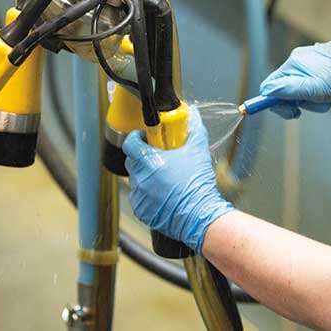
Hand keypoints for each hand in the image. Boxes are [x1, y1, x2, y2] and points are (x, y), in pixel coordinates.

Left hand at [122, 106, 233, 251]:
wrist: (200, 216)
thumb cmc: (197, 184)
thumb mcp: (198, 151)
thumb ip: (194, 129)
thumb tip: (194, 114)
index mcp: (147, 161)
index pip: (129, 143)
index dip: (137, 138)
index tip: (146, 138)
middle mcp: (139, 178)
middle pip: (133, 160)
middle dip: (143, 156)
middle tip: (159, 156)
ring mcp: (138, 195)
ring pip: (136, 179)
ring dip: (146, 175)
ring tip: (164, 177)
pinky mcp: (140, 210)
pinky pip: (139, 197)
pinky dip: (148, 194)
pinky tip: (164, 193)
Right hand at [260, 34, 330, 118]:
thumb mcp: (314, 88)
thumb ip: (289, 90)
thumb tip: (267, 91)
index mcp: (294, 63)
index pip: (271, 86)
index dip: (277, 103)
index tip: (291, 113)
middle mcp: (300, 60)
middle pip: (290, 90)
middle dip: (307, 102)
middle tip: (324, 104)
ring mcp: (313, 61)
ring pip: (307, 90)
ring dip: (322, 99)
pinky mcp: (325, 64)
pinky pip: (319, 84)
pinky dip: (329, 92)